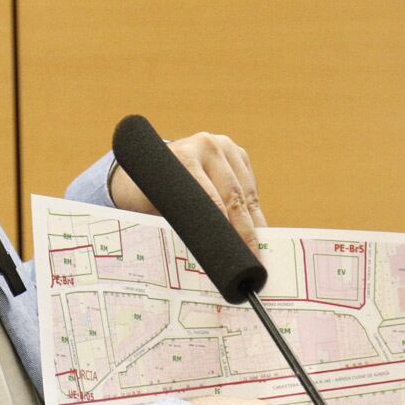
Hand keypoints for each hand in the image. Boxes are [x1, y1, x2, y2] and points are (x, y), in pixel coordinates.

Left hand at [110, 131, 267, 248]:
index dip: (225, 229)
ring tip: (258, 250)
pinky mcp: (238, 154)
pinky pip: (251, 188)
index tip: (234, 253)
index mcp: (185, 156)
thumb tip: (208, 256)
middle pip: (234, 197)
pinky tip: (255, 230)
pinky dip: (253, 210)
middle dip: (245, 232)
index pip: (212, 199)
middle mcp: (208, 146)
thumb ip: (178, 224)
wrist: (147, 162)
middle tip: (253, 259)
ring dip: (255, 224)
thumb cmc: (146, 192)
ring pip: (248, 194)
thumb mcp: (153, 207)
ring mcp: (226, 146)